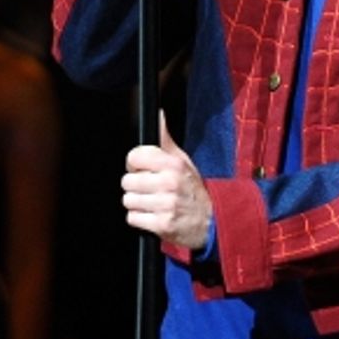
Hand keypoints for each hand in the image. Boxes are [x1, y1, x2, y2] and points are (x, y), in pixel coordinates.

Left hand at [122, 113, 212, 248]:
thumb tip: (158, 114)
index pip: (134, 157)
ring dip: (137, 204)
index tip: (141, 169)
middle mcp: (169, 183)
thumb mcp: (182, 161)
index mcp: (173, 164)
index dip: (134, 164)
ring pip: (128, 200)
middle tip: (149, 189)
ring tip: (152, 203)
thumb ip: (165, 140)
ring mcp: (165, 205)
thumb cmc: (193, 189)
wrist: (211, 222)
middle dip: (135, 186)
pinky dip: (140, 219)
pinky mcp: (161, 225)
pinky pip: (132, 218)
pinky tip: (153, 215)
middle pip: (127, 181)